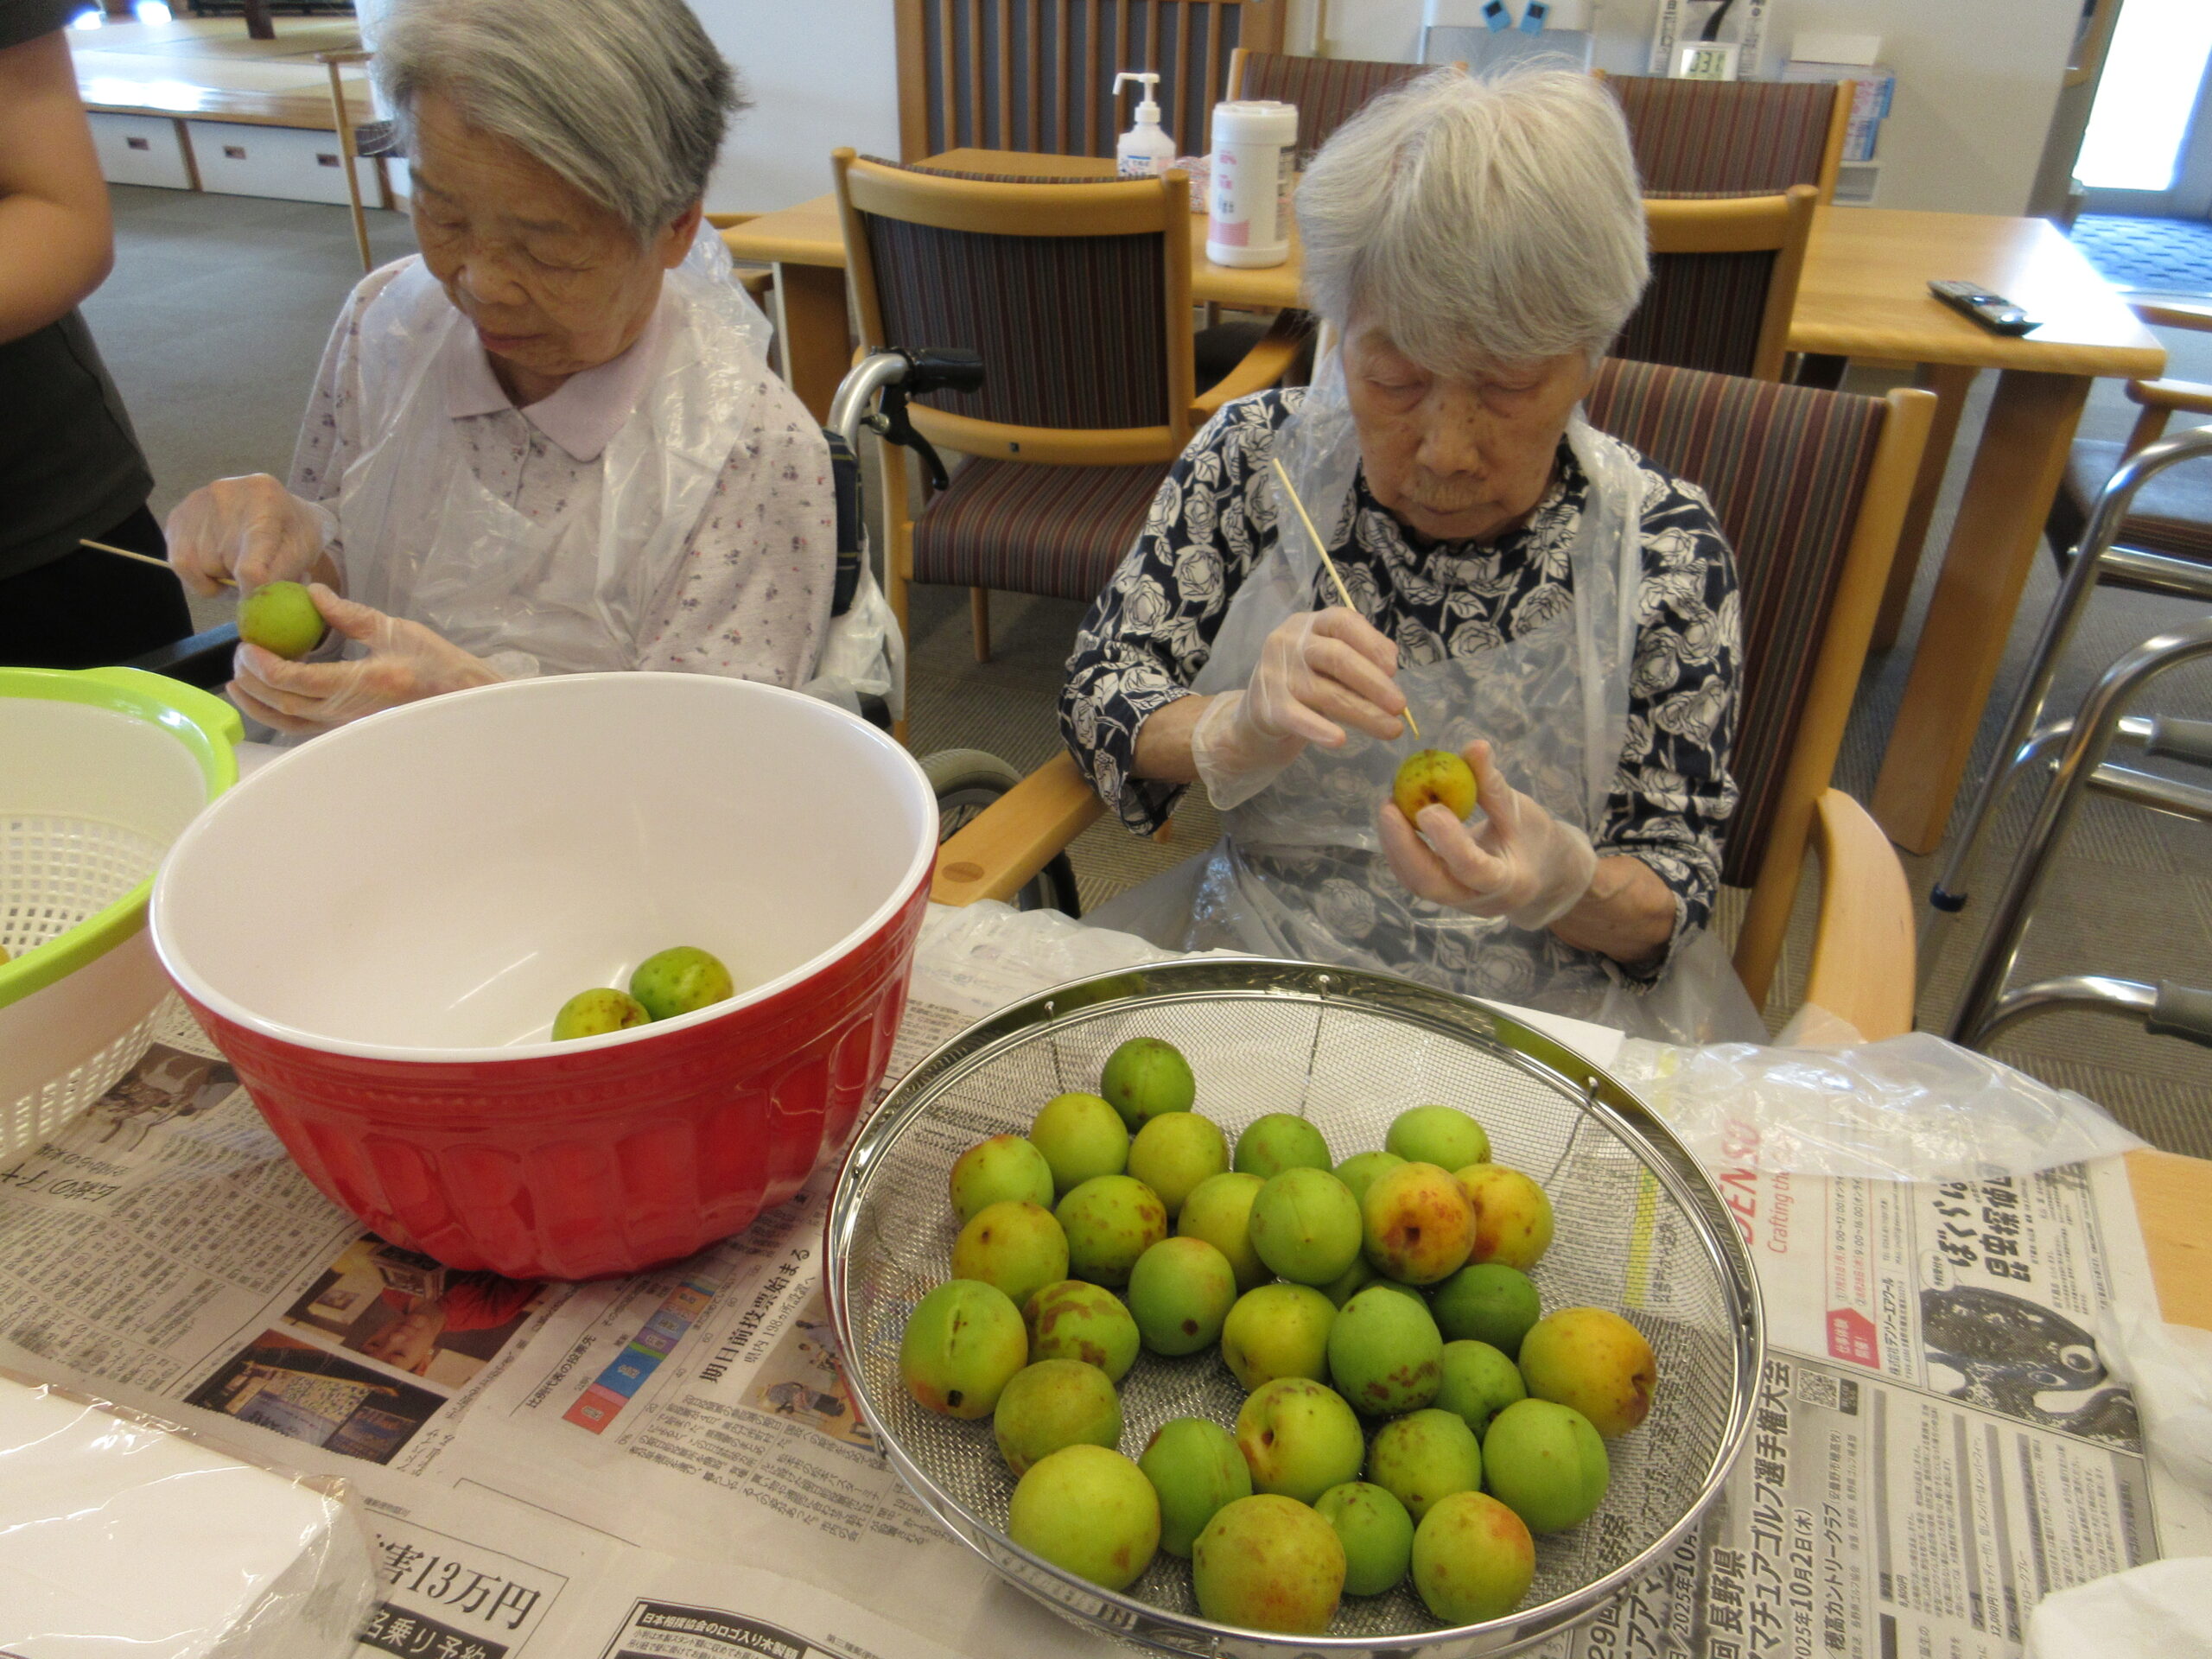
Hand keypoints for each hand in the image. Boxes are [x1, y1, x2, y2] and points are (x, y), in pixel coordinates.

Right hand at [164, 474, 330, 596]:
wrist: (277, 508)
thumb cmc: (294, 534)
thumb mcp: (303, 553)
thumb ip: (281, 576)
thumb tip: (250, 598)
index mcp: (266, 500)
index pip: (251, 560)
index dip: (253, 589)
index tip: (256, 601)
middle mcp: (225, 493)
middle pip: (225, 564)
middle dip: (241, 580)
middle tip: (257, 574)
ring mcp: (196, 502)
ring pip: (201, 567)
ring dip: (220, 577)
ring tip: (239, 563)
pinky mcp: (178, 516)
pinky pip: (180, 564)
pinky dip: (199, 576)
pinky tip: (218, 564)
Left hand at [229, 586, 501, 734]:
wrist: (462, 700)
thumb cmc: (437, 665)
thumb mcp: (396, 630)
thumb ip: (349, 614)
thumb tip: (311, 593)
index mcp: (362, 682)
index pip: (298, 680)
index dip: (265, 665)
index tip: (247, 646)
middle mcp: (350, 711)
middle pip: (285, 704)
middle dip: (253, 682)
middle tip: (239, 656)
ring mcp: (348, 726)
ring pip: (289, 723)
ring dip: (258, 704)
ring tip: (239, 682)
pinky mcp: (349, 730)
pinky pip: (304, 728)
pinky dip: (277, 715)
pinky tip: (267, 700)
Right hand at [1190, 607, 1405, 808]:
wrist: (1258, 713)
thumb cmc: (1306, 681)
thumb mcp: (1330, 662)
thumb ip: (1358, 658)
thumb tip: (1390, 666)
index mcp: (1311, 624)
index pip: (1343, 622)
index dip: (1372, 642)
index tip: (1394, 668)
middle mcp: (1290, 641)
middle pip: (1337, 658)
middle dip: (1374, 683)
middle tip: (1400, 706)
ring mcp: (1275, 673)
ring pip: (1325, 693)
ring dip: (1363, 713)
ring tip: (1392, 730)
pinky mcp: (1268, 705)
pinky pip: (1298, 717)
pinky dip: (1319, 729)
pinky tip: (1340, 740)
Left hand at [1377, 740, 1598, 929]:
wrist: (1543, 876)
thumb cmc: (1536, 839)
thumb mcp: (1521, 810)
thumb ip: (1493, 784)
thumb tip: (1474, 746)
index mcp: (1508, 881)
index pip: (1473, 868)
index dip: (1448, 840)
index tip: (1428, 808)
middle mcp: (1478, 900)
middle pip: (1431, 884)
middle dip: (1403, 847)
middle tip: (1388, 807)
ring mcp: (1457, 902)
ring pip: (1416, 883)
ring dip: (1395, 845)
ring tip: (1389, 806)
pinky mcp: (1443, 895)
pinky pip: (1414, 876)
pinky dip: (1400, 848)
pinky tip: (1396, 820)